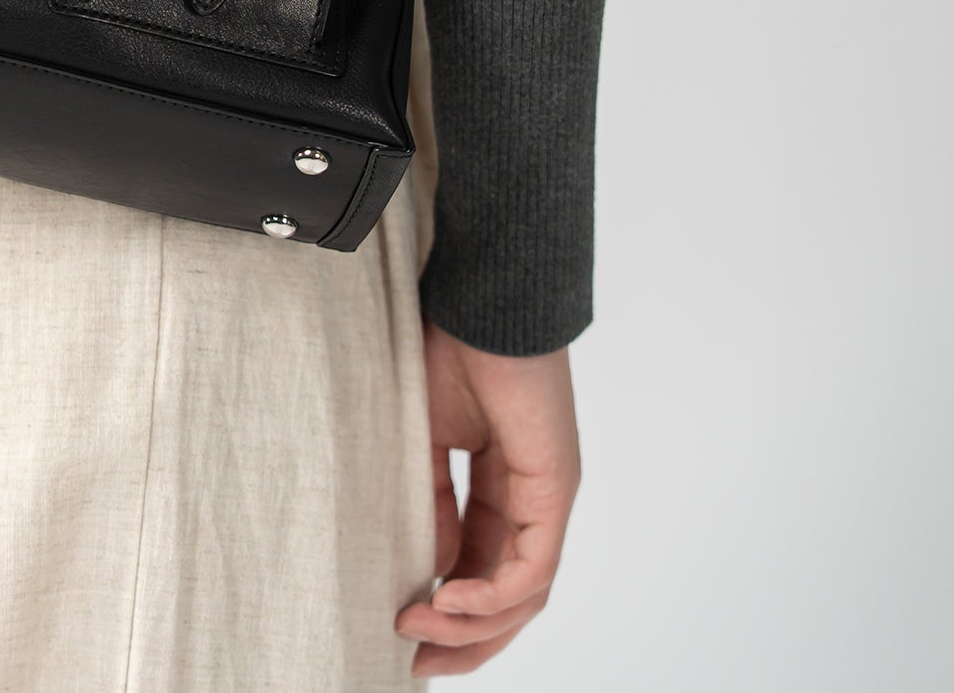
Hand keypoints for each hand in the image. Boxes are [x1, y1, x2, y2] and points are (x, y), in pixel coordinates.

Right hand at [395, 319, 580, 676]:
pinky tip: (448, 600)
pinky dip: (491, 595)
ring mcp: (547, 496)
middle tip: (416, 662)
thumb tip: (427, 568)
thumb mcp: (422, 438)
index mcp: (499, 485)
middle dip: (464, 639)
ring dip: (471, 625)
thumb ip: (427, 500)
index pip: (480, 566)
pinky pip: (531, 567)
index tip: (400, 629)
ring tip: (419, 631)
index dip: (444, 606)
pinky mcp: (554, 488)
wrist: (481, 296)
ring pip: (522, 594)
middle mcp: (531, 499)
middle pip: (510, 597)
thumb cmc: (448, 346)